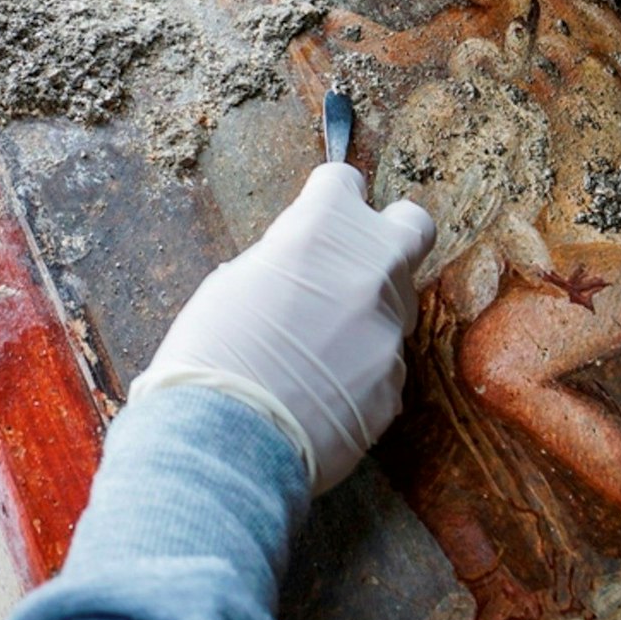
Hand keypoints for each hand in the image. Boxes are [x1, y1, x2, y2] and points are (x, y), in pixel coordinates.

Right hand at [131, 163, 434, 494]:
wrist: (226, 438)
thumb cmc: (210, 354)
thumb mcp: (233, 284)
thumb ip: (284, 263)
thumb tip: (300, 270)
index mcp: (322, 229)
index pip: (343, 181)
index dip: (327, 199)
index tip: (318, 214)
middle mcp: (370, 268)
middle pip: (410, 227)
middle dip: (387, 236)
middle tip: (353, 262)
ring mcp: (390, 328)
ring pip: (395, 305)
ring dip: (365, 316)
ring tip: (312, 352)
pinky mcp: (396, 383)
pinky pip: (382, 364)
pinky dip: (358, 372)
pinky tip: (318, 395)